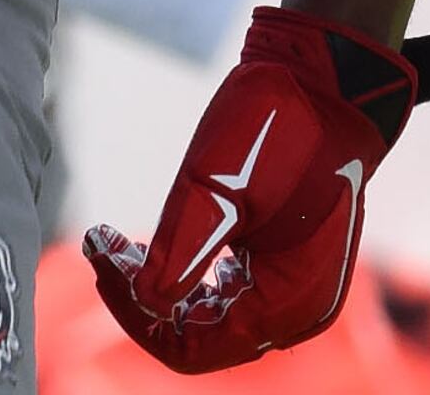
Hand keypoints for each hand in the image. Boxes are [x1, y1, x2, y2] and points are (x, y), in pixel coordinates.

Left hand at [82, 7, 429, 372]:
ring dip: (158, 288)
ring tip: (116, 243)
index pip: (191, 349)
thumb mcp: (215, 187)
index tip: (101, 259)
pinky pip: (229, 292)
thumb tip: (145, 303)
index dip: (134, 316)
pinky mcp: (289, 261)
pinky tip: (151, 243)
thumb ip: (179, 255)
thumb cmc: (277, 127)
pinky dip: (185, 275)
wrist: (328, 80)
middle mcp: (300, 309)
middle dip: (141, 300)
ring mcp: (298, 287)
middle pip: (198, 338)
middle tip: (101, 246)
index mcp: (288, 304)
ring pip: (210, 316)